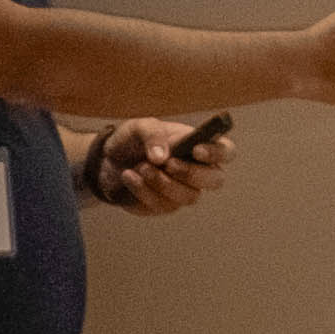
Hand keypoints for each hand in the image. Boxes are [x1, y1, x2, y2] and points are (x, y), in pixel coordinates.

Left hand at [88, 120, 227, 215]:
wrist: (108, 160)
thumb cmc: (133, 140)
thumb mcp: (139, 127)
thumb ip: (152, 134)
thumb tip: (162, 157)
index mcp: (200, 146)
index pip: (226, 152)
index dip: (218, 153)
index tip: (196, 150)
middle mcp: (198, 171)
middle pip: (216, 180)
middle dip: (192, 173)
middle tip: (168, 164)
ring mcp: (183, 191)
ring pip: (189, 196)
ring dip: (163, 182)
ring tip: (140, 167)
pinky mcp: (165, 206)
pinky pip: (162, 205)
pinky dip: (143, 190)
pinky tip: (129, 176)